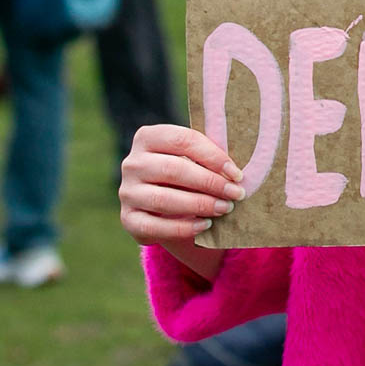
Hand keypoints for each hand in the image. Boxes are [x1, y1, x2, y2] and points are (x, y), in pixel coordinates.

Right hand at [120, 124, 244, 281]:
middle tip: (236, 193)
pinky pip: (154, 226)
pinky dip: (182, 228)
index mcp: (148, 137)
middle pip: (174, 169)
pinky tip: (205, 225)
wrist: (163, 205)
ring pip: (163, 199)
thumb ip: (208, 156)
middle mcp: (132, 163)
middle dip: (210, 183)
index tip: (237, 173)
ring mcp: (126, 192)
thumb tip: (238, 170)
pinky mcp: (127, 219)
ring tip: (225, 208)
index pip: (183, 140)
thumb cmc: (186, 172)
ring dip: (199, 205)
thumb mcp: (193, 158)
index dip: (213, 156)